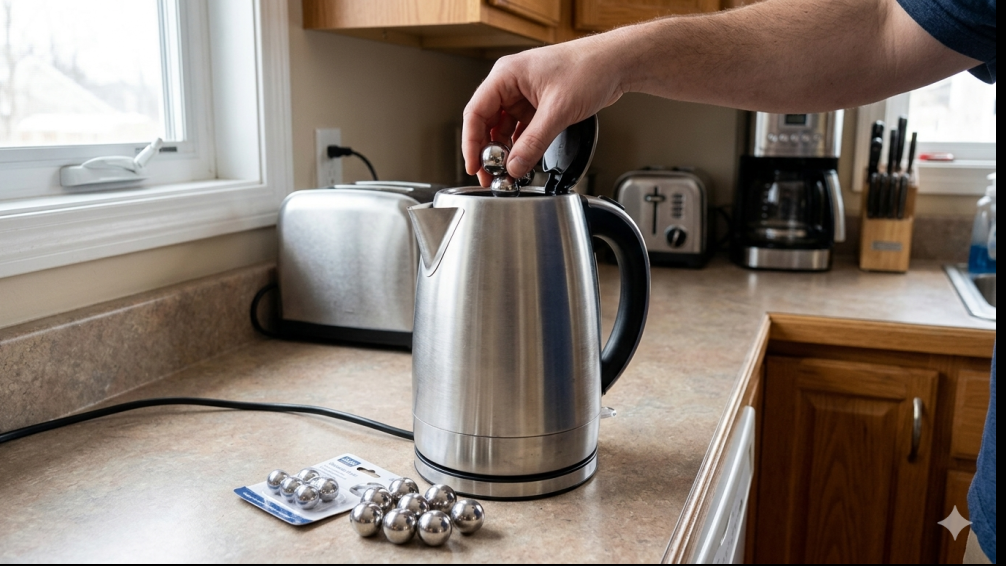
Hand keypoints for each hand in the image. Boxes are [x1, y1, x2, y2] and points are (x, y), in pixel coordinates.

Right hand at [462, 34, 625, 186]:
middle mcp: (512, 84)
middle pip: (488, 122)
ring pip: (505, 128)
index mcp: (507, 75)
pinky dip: (521, 145)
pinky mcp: (539, 105)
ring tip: (507, 171)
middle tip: (489, 175)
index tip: (473, 165)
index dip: (471, 142)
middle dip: (488, 151)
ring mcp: (525, 95)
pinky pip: (522, 129)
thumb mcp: (557, 111)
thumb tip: (515, 166)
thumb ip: (534, 143)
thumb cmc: (589, 68)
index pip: (476, 112)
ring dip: (505, 151)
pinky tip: (522, 160)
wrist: (616, 64)